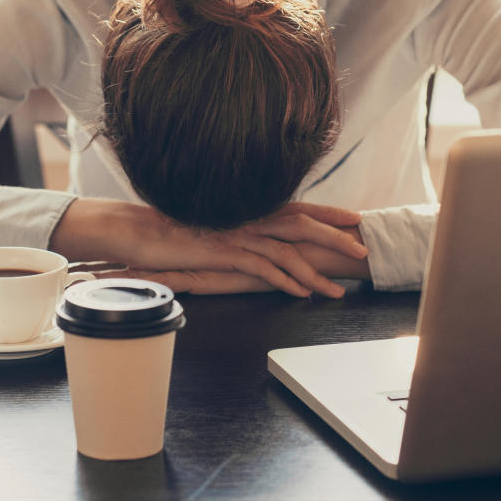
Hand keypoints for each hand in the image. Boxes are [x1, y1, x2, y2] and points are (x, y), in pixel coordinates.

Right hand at [94, 224, 371, 297]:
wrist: (137, 230)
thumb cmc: (173, 231)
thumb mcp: (213, 228)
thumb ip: (238, 230)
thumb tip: (259, 240)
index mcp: (248, 209)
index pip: (296, 207)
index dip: (327, 212)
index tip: (354, 218)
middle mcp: (247, 217)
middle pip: (302, 223)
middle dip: (336, 237)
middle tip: (363, 250)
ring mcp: (237, 234)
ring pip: (288, 250)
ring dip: (317, 271)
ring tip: (338, 290)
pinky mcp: (224, 252)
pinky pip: (263, 267)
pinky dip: (286, 281)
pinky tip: (302, 294)